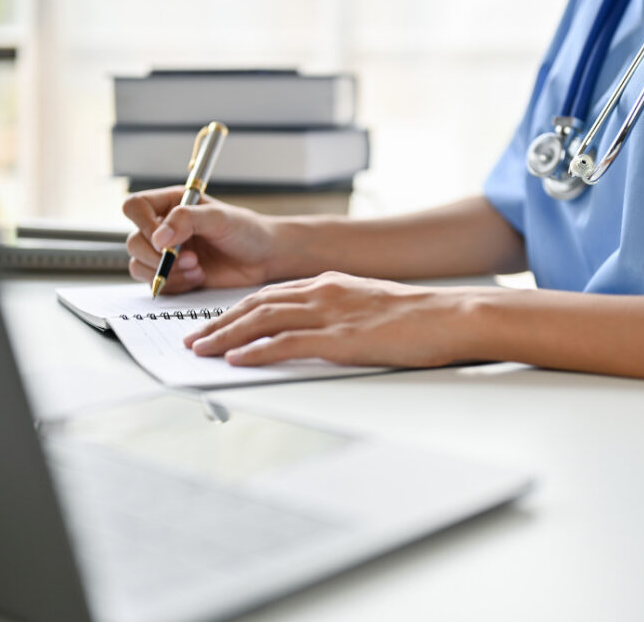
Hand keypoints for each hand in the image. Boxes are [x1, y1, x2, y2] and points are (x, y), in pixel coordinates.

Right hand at [123, 187, 280, 292]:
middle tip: (190, 258)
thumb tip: (158, 237)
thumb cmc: (246, 231)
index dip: (143, 224)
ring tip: (197, 268)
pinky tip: (199, 277)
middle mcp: (163, 227)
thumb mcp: (219, 218)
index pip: (135, 207)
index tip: (164, 239)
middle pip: (133, 242)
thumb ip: (187, 220)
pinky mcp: (173, 275)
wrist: (263, 257)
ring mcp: (166, 253)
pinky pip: (155, 284)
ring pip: (139, 265)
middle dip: (159, 256)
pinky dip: (175, 284)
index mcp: (171, 204)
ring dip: (167, 272)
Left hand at [183, 271, 485, 366]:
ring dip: (225, 336)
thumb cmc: (421, 316)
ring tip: (201, 349)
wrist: (450, 314)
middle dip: (220, 322)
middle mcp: (323, 292)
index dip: (238, 309)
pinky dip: (256, 351)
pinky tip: (236, 359)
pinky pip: (286, 343)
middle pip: (257, 304)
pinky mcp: (340, 338)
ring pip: (262, 320)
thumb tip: (324, 332)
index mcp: (331, 283)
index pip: (272, 294)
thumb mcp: (373, 306)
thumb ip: (343, 313)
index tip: (218, 322)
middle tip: (194, 338)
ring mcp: (330, 314)